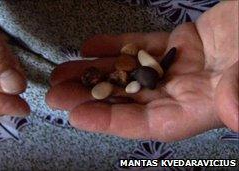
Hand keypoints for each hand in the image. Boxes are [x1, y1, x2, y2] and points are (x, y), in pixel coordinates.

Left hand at [46, 1, 237, 140]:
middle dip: (89, 96)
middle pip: (127, 98)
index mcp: (198, 109)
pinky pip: (140, 45)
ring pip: (128, 72)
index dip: (110, 120)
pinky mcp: (178, 43)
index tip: (76, 115)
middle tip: (55, 93)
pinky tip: (90, 46)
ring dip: (95, 71)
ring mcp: (178, 67)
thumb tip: (238, 115)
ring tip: (62, 71)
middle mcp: (182, 92)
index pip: (146, 123)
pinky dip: (116, 45)